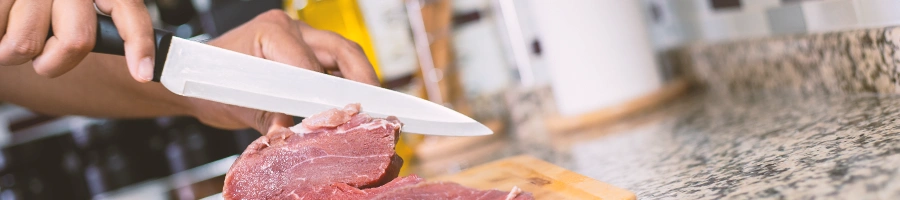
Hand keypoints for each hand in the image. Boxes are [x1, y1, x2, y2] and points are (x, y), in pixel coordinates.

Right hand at [0, 0, 156, 81]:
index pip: (128, 9)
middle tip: (41, 57)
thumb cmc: (36, 6)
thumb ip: (89, 28)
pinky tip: (0, 24)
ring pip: (27, 45)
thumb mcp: (70, 9)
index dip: (139, 43)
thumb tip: (136, 68)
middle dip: (54, 63)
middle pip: (76, 41)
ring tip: (9, 32)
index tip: (143, 74)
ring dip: (12, 53)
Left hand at [186, 10, 378, 133]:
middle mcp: (290, 29)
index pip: (311, 63)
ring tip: (372, 105)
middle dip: (362, 77)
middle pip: (340, 49)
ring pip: (342, 54)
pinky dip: (345, 83)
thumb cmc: (211, 82)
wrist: (194, 75)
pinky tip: (353, 103)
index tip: (344, 113)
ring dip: (359, 78)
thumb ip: (269, 119)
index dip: (328, 91)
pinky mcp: (303, 50)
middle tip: (377, 105)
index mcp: (272, 33)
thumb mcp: (239, 105)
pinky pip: (333, 64)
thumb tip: (291, 135)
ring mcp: (299, 37)